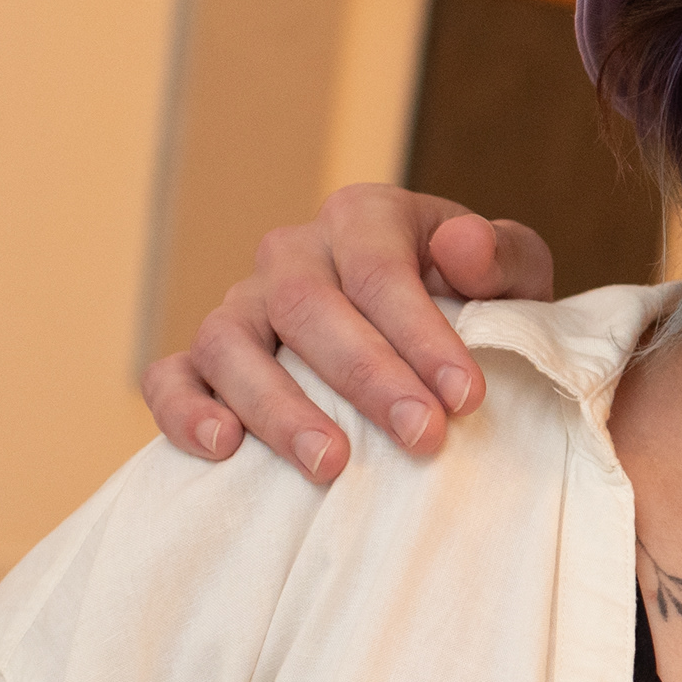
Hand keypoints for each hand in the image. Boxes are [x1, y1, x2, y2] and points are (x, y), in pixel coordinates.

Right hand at [141, 186, 555, 481]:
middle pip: (308, 306)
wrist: (426, 341)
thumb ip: (502, 256)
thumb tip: (462, 247)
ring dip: (278, 406)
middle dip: (367, 377)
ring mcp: (241, 304)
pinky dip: (184, 410)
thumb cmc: (474, 304)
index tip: (466, 396)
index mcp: (363, 217)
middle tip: (422, 438)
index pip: (379, 269)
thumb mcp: (512, 273)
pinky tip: (223, 449)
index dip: (421, 334)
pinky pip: (170, 375)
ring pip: (229, 341)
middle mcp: (292, 253)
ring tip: (330, 464)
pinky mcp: (203, 359)